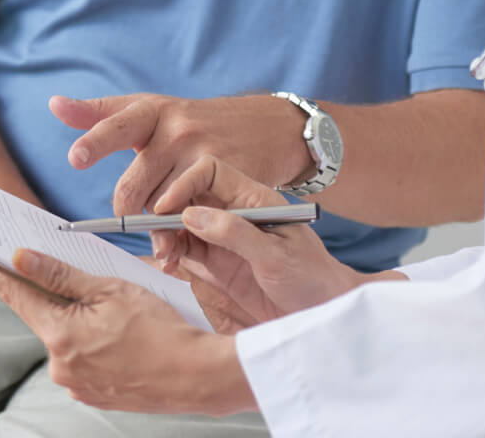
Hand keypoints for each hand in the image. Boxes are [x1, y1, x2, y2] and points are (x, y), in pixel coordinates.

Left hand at [0, 249, 256, 416]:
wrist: (198, 376)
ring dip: (81, 324)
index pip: (16, 294)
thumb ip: (61, 274)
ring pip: (68, 340)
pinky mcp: (94, 396)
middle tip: (86, 283)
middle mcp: (60, 366)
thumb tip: (20, 257)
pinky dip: (95, 346)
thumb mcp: (111, 288)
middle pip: (46, 318)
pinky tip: (122, 338)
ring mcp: (77, 385)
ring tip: (119, 317)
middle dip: (59, 298)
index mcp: (60, 334)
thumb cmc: (162, 328)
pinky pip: (84, 362)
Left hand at [51, 92, 309, 216]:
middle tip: (128, 220)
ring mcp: (203, 153)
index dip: (95, 142)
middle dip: (128, 211)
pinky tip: (185, 234)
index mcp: (152, 111)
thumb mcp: (149, 110)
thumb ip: (100, 114)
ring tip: (165, 220)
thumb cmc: (190, 121)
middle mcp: (176, 129)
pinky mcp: (226, 179)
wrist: (262, 126)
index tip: (75, 158)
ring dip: (158, 221)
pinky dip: (184, 231)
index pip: (116, 125)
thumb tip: (53, 104)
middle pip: (134, 187)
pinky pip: (192, 217)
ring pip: (161, 207)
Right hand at [149, 155, 380, 323]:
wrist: (324, 311)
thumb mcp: (276, 255)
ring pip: (181, 224)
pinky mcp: (218, 263)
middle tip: (160, 243)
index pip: (209, 172)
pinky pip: (185, 249)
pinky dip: (171, 255)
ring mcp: (224, 238)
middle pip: (188, 197)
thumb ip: (234, 233)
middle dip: (167, 215)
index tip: (164, 209)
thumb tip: (191, 215)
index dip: (183, 184)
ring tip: (165, 258)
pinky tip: (168, 266)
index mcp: (253, 199)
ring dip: (165, 237)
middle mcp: (234, 213)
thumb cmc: (311, 278)